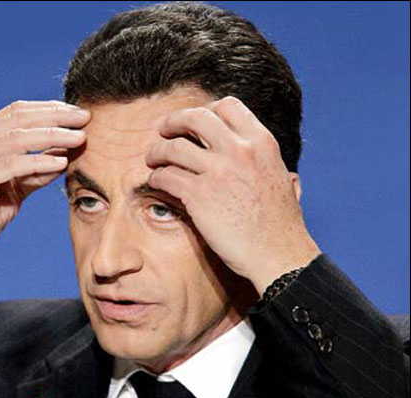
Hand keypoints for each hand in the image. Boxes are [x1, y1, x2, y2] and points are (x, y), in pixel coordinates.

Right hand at [0, 100, 89, 305]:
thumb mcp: (12, 189)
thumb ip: (33, 172)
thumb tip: (63, 158)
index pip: (18, 112)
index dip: (50, 109)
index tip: (78, 114)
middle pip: (20, 118)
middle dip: (57, 116)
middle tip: (85, 117)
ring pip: (18, 138)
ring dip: (53, 136)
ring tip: (79, 138)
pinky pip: (12, 165)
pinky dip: (39, 162)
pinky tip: (61, 163)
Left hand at [145, 96, 320, 295]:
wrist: (278, 255)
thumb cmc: (281, 224)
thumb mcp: (282, 178)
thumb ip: (264, 160)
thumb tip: (261, 157)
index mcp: (262, 142)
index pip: (227, 105)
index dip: (206, 111)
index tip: (194, 124)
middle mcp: (240, 150)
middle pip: (195, 117)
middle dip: (174, 121)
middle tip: (164, 130)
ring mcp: (218, 171)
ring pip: (174, 147)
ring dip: (158, 151)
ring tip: (153, 158)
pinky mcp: (199, 195)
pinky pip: (166, 175)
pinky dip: (157, 176)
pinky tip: (156, 182)